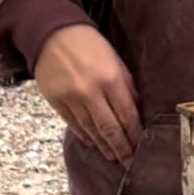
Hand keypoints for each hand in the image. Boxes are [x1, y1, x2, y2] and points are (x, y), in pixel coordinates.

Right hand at [33, 25, 142, 165]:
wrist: (52, 33)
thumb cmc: (89, 44)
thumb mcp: (115, 60)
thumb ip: (126, 86)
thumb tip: (136, 111)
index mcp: (111, 79)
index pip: (127, 115)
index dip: (135, 134)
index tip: (141, 146)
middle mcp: (91, 92)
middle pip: (110, 128)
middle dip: (121, 147)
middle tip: (129, 161)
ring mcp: (71, 98)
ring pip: (91, 130)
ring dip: (103, 146)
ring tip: (113, 157)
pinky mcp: (56, 101)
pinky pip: (73, 124)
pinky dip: (85, 136)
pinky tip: (94, 144)